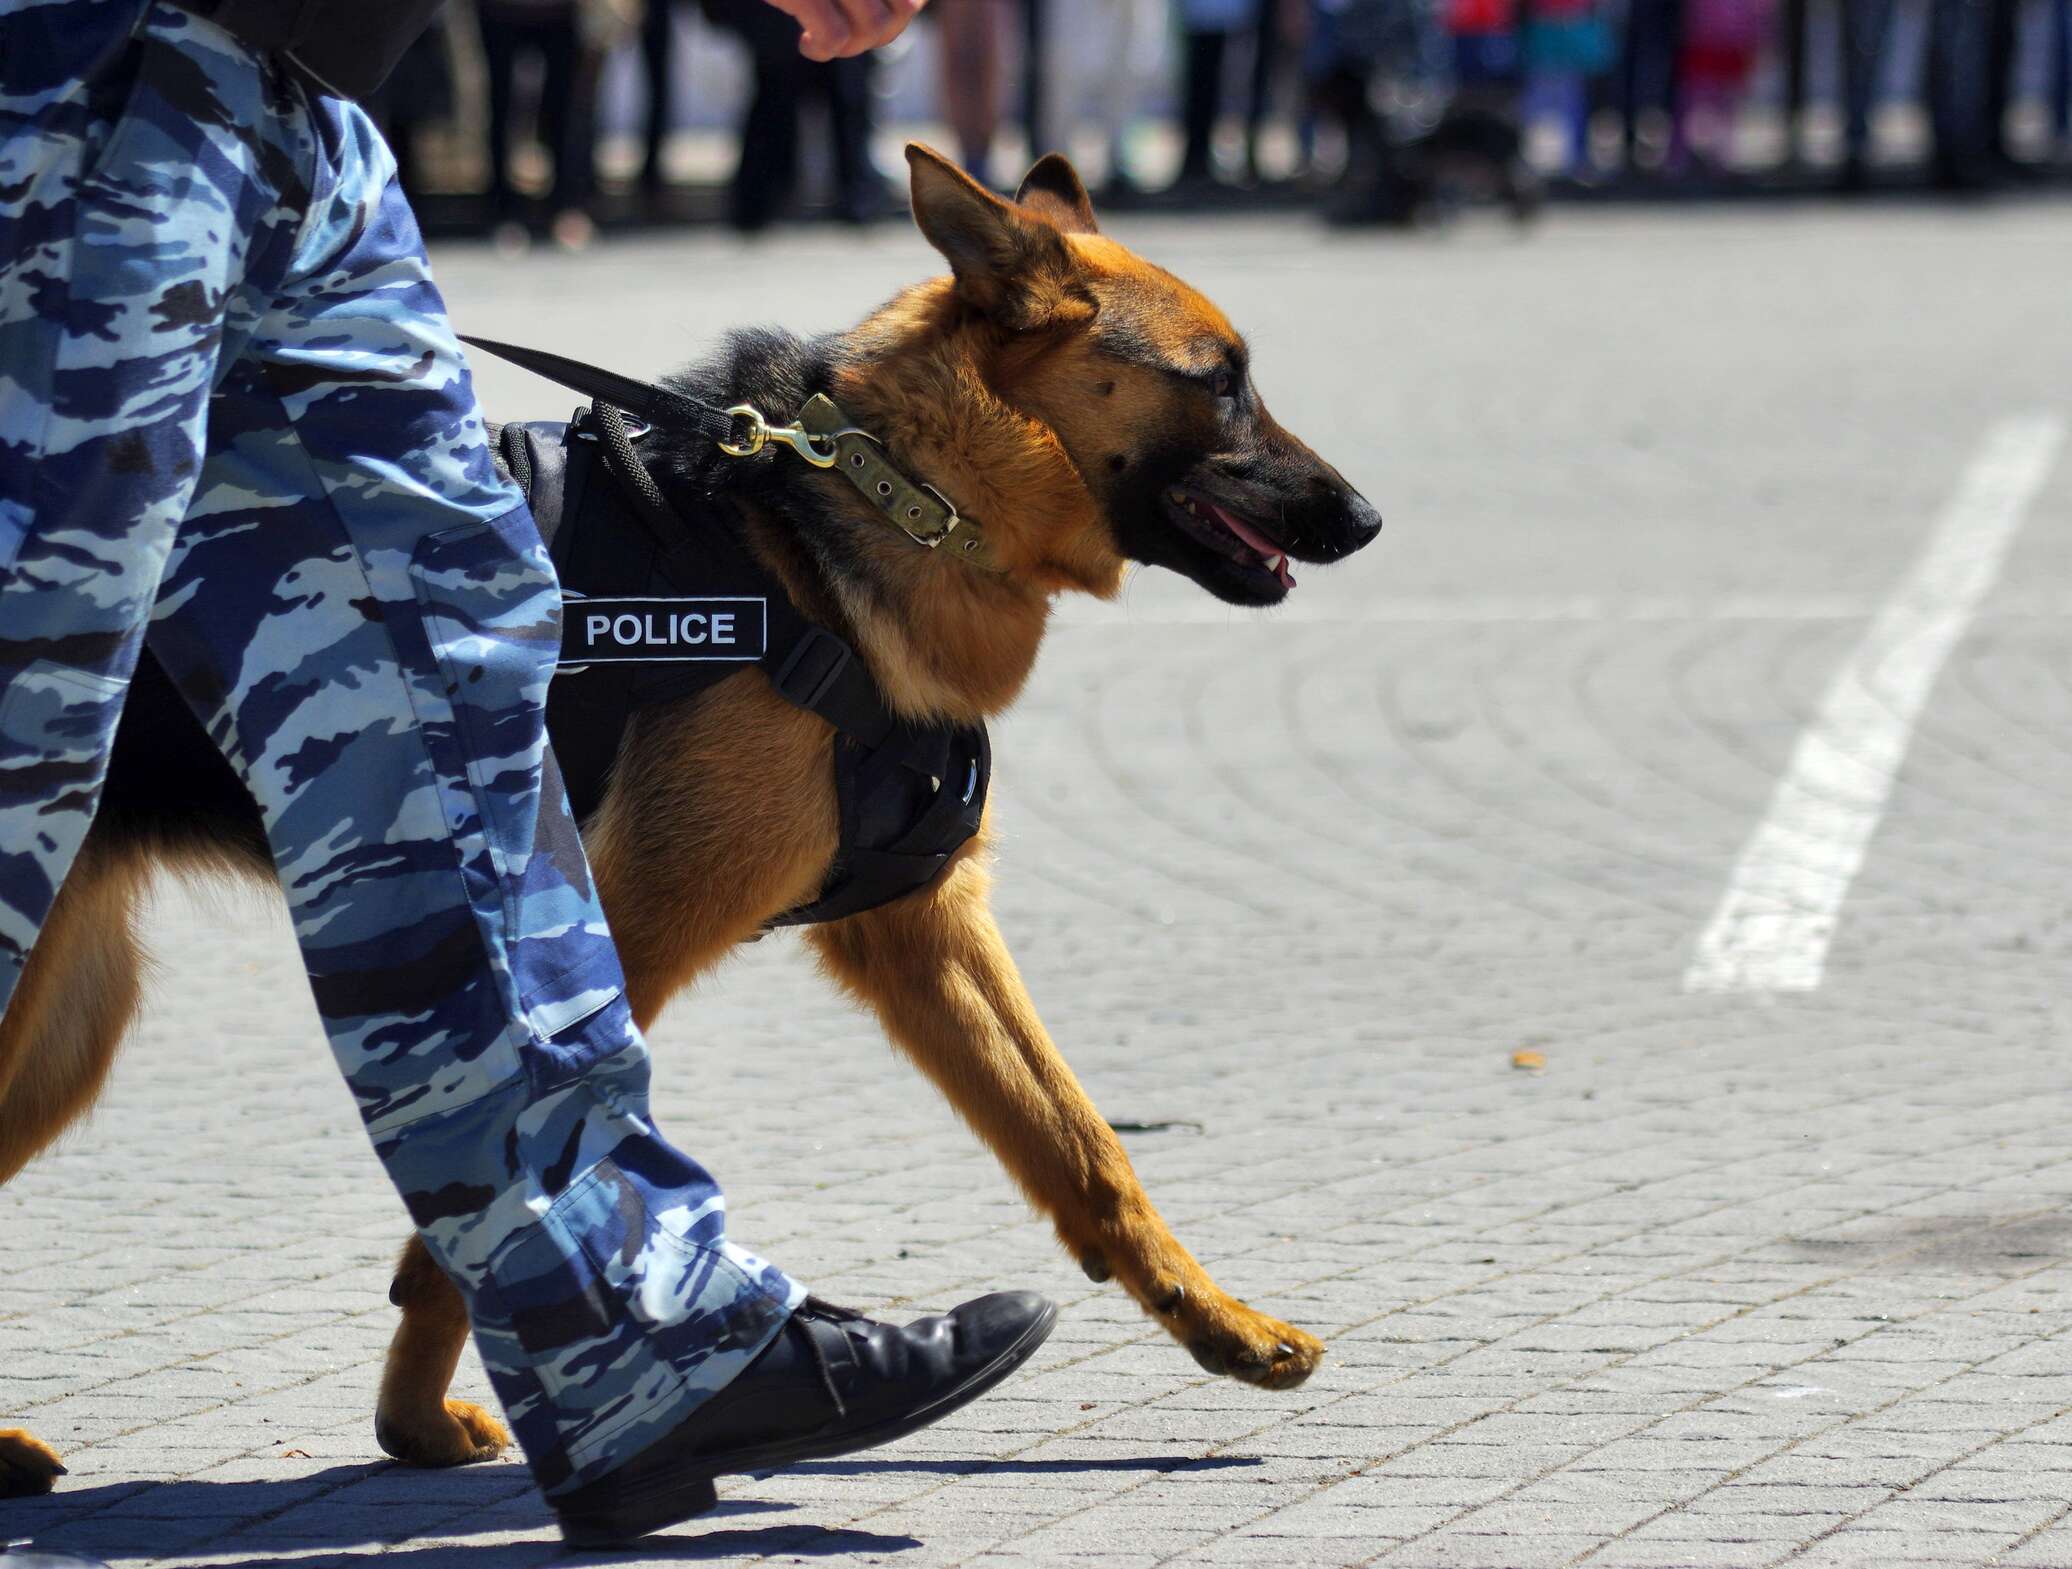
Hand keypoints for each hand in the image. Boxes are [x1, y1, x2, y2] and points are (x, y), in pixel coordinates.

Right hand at [762, 0, 929, 59]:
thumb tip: (907, 7)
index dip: (900, 10)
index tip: (870, 16)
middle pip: (904, 9)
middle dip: (879, 33)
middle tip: (845, 33)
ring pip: (878, 26)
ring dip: (854, 46)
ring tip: (822, 38)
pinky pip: (835, 39)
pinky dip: (822, 50)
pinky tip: (805, 43)